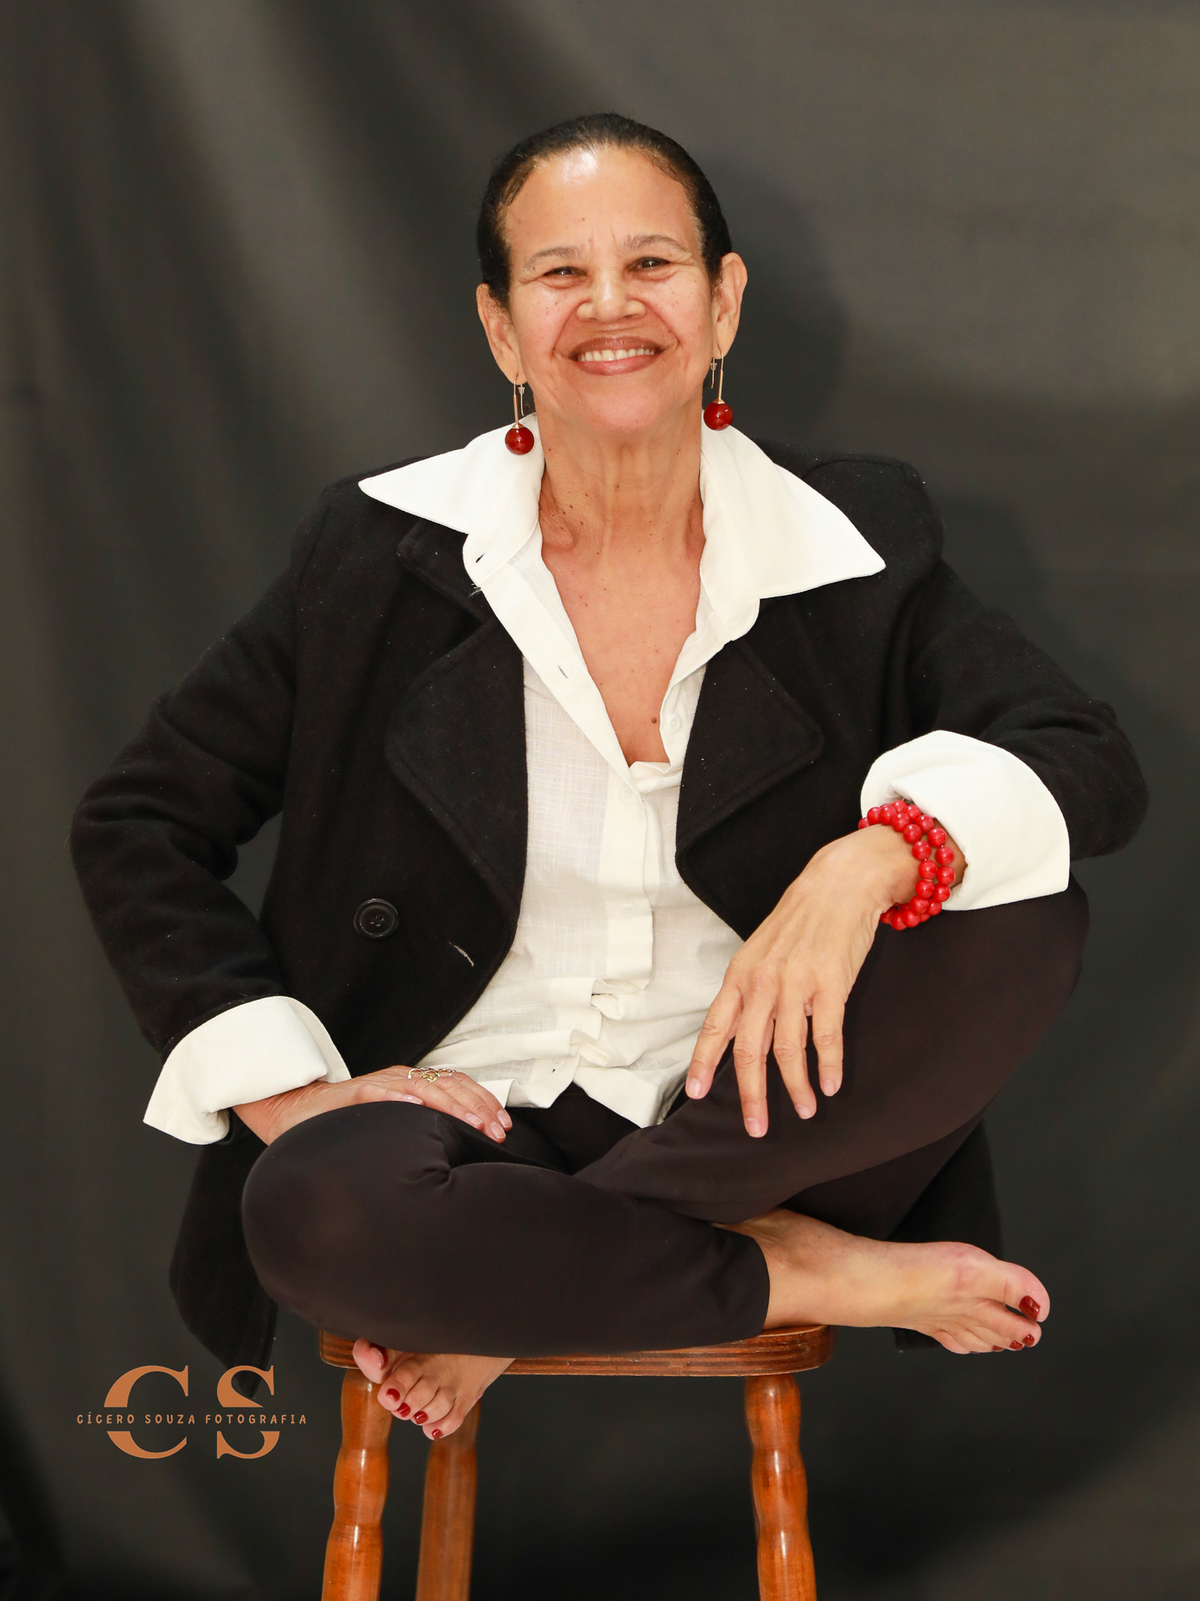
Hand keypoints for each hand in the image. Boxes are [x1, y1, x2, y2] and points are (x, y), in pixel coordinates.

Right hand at [233, 1066, 511, 1145]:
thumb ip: (422, 1128)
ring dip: (451, 1104)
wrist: (297, 1111)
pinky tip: (415, 1109)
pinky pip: (377, 1092)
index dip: (483, 1102)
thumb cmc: (349, 1124)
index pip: (458, 1086)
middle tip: (497, 1130)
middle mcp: (400, 1080)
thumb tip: (463, 1150)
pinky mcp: (352, 1094)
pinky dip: (398, 1099)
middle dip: (477, 1107)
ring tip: (472, 1121)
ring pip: (422, 1088)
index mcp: (413, 1085)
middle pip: (448, 1085)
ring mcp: (377, 1085)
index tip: (504, 1126)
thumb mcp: (394, 1125)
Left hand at [685, 823, 963, 1135]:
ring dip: (796, 1087)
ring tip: (804, 1111)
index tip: (696, 1094)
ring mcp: (796, 983)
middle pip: (749, 1050)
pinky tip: (831, 1086)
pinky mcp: (831, 984)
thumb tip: (737, 1035)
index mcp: (741, 976)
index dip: (704, 1063)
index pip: (715, 1027)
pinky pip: (826, 1035)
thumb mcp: (761, 953)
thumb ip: (750, 993)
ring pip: (788, 1049)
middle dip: (751, 1095)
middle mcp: (763, 982)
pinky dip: (828, 1065)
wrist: (838, 885)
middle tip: (755, 1127)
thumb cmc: (800, 922)